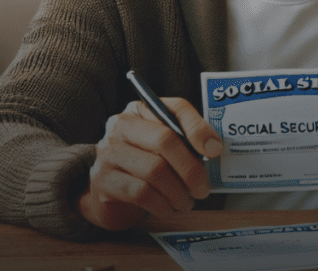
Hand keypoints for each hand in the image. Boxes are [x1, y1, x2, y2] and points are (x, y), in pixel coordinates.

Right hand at [77, 98, 223, 230]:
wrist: (110, 194)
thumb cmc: (146, 165)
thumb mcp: (167, 148)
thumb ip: (189, 141)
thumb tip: (213, 147)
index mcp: (143, 109)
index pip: (176, 108)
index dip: (199, 129)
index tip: (215, 151)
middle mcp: (121, 125)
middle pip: (165, 140)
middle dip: (191, 168)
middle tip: (203, 189)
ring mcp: (108, 151)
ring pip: (154, 170)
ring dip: (178, 192)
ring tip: (186, 202)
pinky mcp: (102, 179)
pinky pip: (140, 192)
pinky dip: (161, 204)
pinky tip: (168, 209)